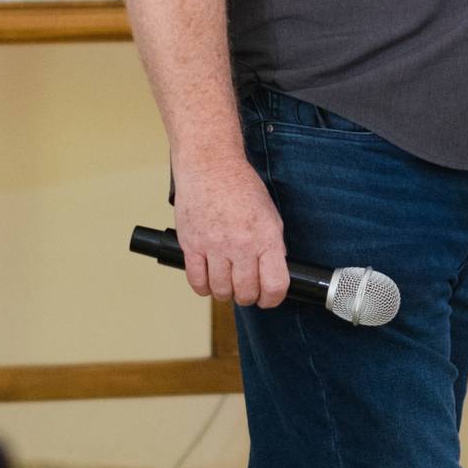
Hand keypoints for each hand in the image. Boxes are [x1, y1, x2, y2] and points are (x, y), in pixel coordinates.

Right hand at [171, 157, 288, 307]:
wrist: (211, 167)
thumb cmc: (240, 187)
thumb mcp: (270, 215)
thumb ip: (272, 245)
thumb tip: (273, 271)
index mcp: (266, 237)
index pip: (275, 285)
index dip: (272, 299)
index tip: (268, 299)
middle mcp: (241, 245)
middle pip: (245, 292)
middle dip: (248, 297)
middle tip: (246, 291)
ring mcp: (214, 246)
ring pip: (221, 290)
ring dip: (225, 293)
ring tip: (227, 285)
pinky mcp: (192, 245)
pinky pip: (196, 280)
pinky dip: (203, 287)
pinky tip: (208, 282)